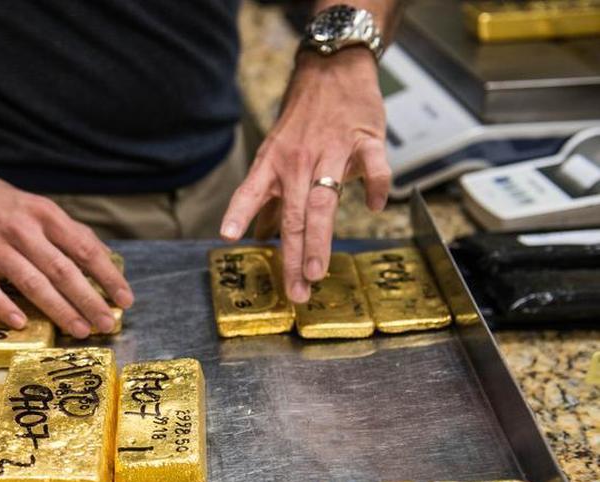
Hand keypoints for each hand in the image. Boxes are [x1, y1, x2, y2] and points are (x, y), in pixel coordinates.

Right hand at [0, 167, 132, 337]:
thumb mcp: (34, 205)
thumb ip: (64, 230)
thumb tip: (99, 254)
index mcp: (43, 215)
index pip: (84, 248)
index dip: (107, 275)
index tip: (124, 298)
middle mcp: (22, 231)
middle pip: (62, 270)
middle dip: (89, 299)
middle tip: (107, 323)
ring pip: (32, 282)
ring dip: (58, 308)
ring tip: (79, 329)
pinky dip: (3, 306)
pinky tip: (21, 323)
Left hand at [220, 48, 390, 302]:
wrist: (334, 69)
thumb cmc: (303, 118)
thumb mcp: (277, 152)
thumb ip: (271, 195)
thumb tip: (257, 234)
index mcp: (273, 163)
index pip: (251, 192)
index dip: (239, 213)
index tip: (228, 237)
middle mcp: (298, 160)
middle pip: (293, 215)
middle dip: (292, 256)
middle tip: (295, 290)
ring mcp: (331, 150)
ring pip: (324, 201)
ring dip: (320, 240)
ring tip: (317, 272)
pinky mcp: (364, 139)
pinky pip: (373, 167)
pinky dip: (375, 187)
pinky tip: (374, 207)